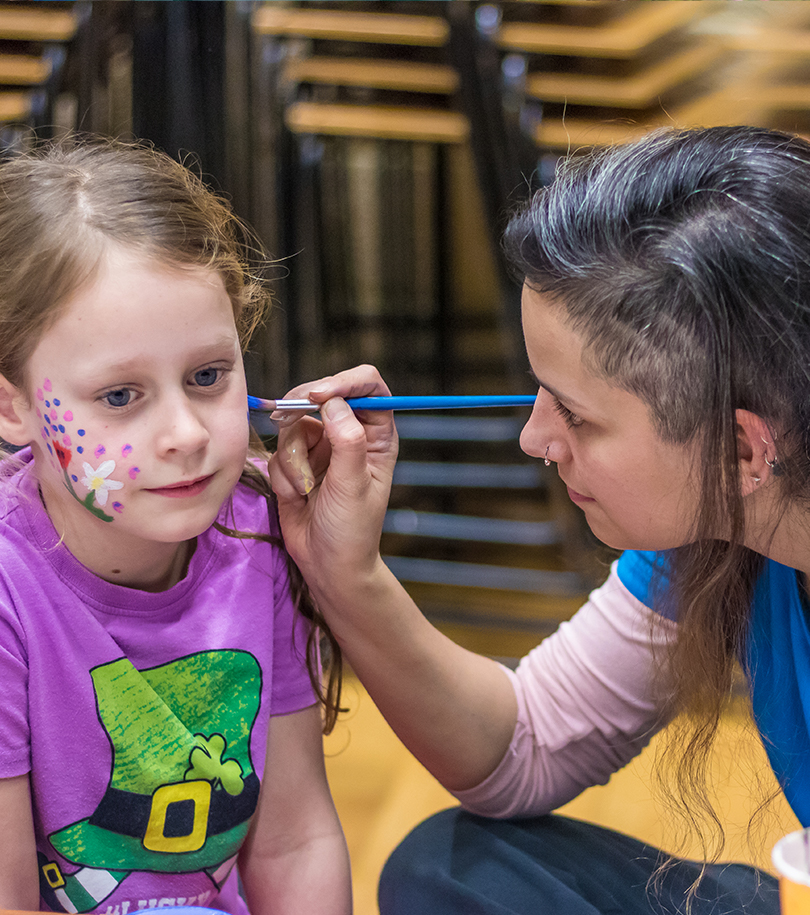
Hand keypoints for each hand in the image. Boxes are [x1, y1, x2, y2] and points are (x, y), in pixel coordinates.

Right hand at [268, 365, 398, 600]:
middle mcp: (349, 434)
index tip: (317, 395)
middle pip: (321, 395)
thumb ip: (347, 442)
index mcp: (377, 434)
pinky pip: (278, 450)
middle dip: (300, 413)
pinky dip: (283, 474)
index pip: (367, 385)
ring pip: (293, 424)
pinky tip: (297, 497)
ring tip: (305, 488)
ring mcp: (321, 447)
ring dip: (292, 457)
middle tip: (284, 424)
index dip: (342, 382)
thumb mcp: (353, 486)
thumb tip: (334, 403)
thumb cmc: (352, 531)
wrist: (327, 566)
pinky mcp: (296, 462)